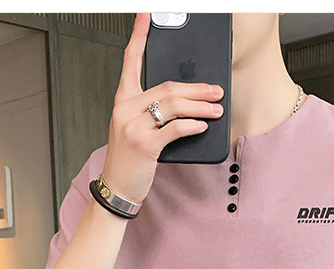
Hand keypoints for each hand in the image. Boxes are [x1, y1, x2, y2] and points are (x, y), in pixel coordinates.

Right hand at [100, 13, 224, 203]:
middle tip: (216, 91)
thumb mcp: (135, 129)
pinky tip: (203, 127)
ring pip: (174, 106)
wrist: (116, 187)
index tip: (147, 15)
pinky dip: (192, 126)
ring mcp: (133, 126)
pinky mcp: (145, 144)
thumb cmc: (128, 159)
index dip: (140, 36)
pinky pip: (175, 128)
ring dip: (201, 107)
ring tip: (216, 110)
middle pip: (167, 87)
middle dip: (196, 89)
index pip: (131, 60)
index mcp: (122, 100)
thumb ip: (152, 113)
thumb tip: (185, 104)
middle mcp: (125, 109)